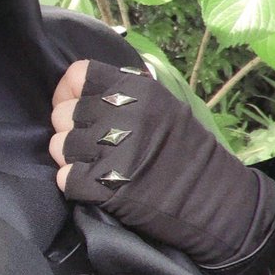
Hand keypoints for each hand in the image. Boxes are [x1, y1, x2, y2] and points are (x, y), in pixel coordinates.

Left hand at [50, 59, 274, 267]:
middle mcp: (123, 115)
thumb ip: (124, 94)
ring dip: (72, 158)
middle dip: (71, 130)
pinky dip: (75, 184)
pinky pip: (66, 178)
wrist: (215, 200)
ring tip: (95, 165)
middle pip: (63, 113)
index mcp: (137, 91)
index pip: (77, 75)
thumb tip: (77, 87)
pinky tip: (96, 186)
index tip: (72, 104)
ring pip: (59, 146)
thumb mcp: (164, 105)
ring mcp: (113, 151)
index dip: (68, 91)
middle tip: (92, 144)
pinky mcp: (106, 187)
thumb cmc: (188, 152)